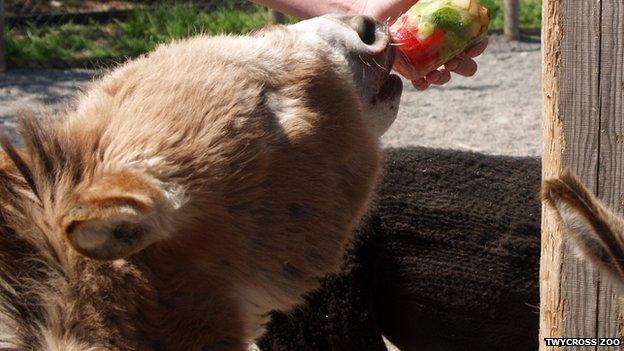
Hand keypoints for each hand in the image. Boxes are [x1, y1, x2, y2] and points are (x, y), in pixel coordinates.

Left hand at [361, 0, 488, 89]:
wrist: (364, 15)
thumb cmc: (390, 1)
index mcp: (448, 26)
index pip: (473, 38)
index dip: (478, 45)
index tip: (472, 46)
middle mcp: (440, 43)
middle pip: (464, 61)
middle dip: (465, 65)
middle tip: (455, 62)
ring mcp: (425, 57)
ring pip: (445, 75)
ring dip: (445, 77)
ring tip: (437, 74)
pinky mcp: (409, 68)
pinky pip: (422, 82)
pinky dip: (424, 83)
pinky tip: (421, 80)